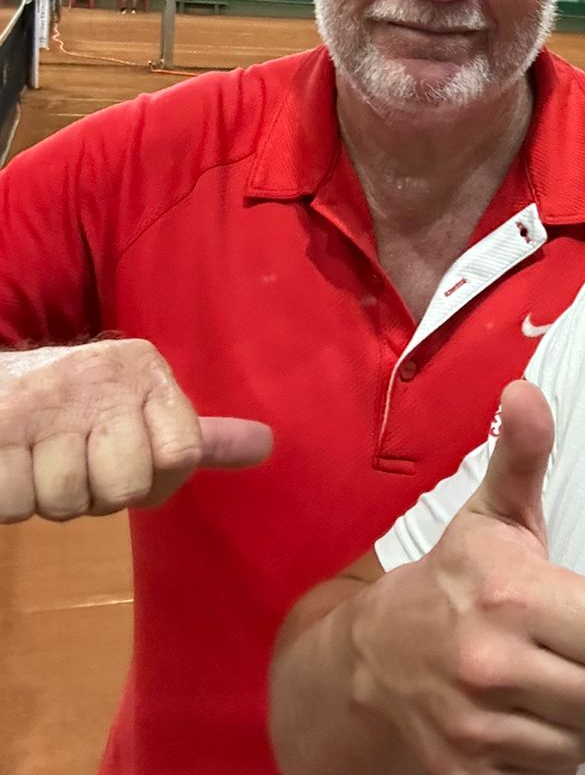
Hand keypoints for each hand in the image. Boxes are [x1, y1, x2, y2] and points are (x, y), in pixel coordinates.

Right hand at [0, 339, 272, 521]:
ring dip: (49, 497)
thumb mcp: (145, 407)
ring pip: (67, 502)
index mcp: (145, 371)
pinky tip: (11, 463)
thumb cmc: (80, 406)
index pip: (183, 453)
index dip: (155, 478)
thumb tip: (267, 446)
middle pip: (124, 488)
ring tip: (41, 460)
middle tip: (78, 462)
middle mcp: (100, 376)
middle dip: (97, 494)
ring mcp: (44, 401)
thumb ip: (202, 436)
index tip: (129, 458)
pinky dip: (10, 498)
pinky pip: (14, 504)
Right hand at [349, 380, 584, 774]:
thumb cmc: (453, 580)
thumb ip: (522, 454)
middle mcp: (493, 664)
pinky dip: (545, 753)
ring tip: (548, 685)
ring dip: (577, 718)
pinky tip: (524, 720)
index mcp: (510, 594)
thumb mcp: (492, 514)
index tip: (580, 613)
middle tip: (568, 652)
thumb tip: (526, 390)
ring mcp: (478, 728)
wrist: (370, 663)